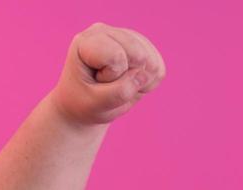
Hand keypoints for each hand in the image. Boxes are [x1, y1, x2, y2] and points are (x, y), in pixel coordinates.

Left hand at [48, 22, 165, 126]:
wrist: (84, 105)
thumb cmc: (84, 103)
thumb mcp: (96, 104)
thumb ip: (120, 91)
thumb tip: (146, 74)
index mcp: (87, 41)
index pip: (116, 56)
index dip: (110, 77)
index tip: (94, 82)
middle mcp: (106, 31)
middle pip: (138, 55)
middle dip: (128, 79)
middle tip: (107, 85)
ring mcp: (124, 36)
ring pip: (151, 61)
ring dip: (139, 82)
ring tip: (118, 85)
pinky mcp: (141, 46)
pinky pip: (159, 67)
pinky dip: (148, 82)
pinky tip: (130, 82)